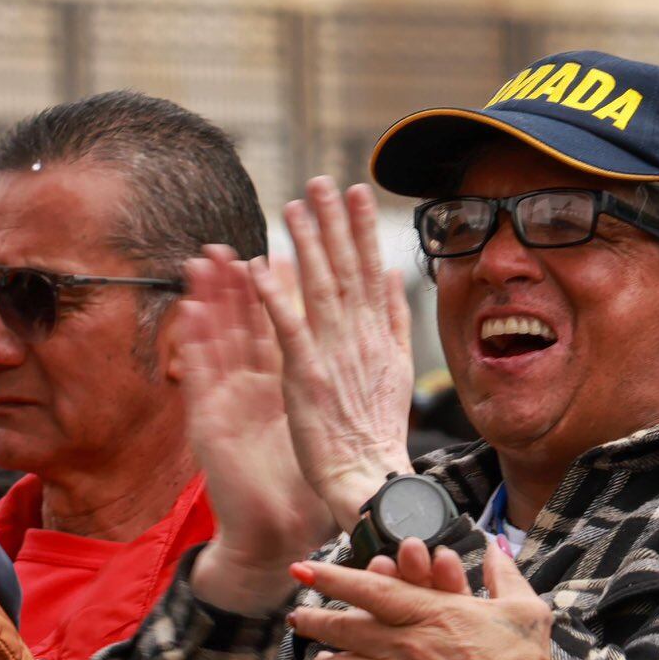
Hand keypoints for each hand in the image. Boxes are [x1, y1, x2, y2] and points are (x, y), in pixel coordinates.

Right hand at [177, 247, 332, 614]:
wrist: (278, 527)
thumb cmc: (302, 475)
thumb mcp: (318, 418)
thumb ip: (325, 379)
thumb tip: (352, 345)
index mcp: (279, 382)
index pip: (277, 327)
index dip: (276, 290)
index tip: (279, 250)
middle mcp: (249, 388)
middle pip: (240, 327)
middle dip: (232, 284)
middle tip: (224, 244)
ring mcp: (227, 403)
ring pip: (214, 342)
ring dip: (206, 301)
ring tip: (201, 264)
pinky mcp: (211, 423)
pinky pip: (201, 377)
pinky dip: (195, 343)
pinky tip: (190, 313)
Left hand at [255, 179, 415, 530]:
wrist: (367, 477)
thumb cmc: (376, 432)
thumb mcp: (396, 369)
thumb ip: (394, 321)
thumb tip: (393, 278)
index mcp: (379, 335)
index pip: (370, 270)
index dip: (362, 229)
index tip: (357, 191)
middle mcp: (359, 338)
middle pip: (345, 269)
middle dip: (334, 223)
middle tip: (322, 182)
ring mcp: (333, 354)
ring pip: (318, 288)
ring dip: (306, 244)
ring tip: (295, 207)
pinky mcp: (305, 376)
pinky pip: (288, 328)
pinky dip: (275, 296)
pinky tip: (262, 266)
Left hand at [288, 540, 553, 659]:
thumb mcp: (525, 611)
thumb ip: (504, 575)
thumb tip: (495, 547)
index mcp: (432, 614)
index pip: (371, 589)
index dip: (332, 577)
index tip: (305, 569)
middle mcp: (406, 646)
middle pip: (344, 627)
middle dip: (314, 619)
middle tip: (300, 616)